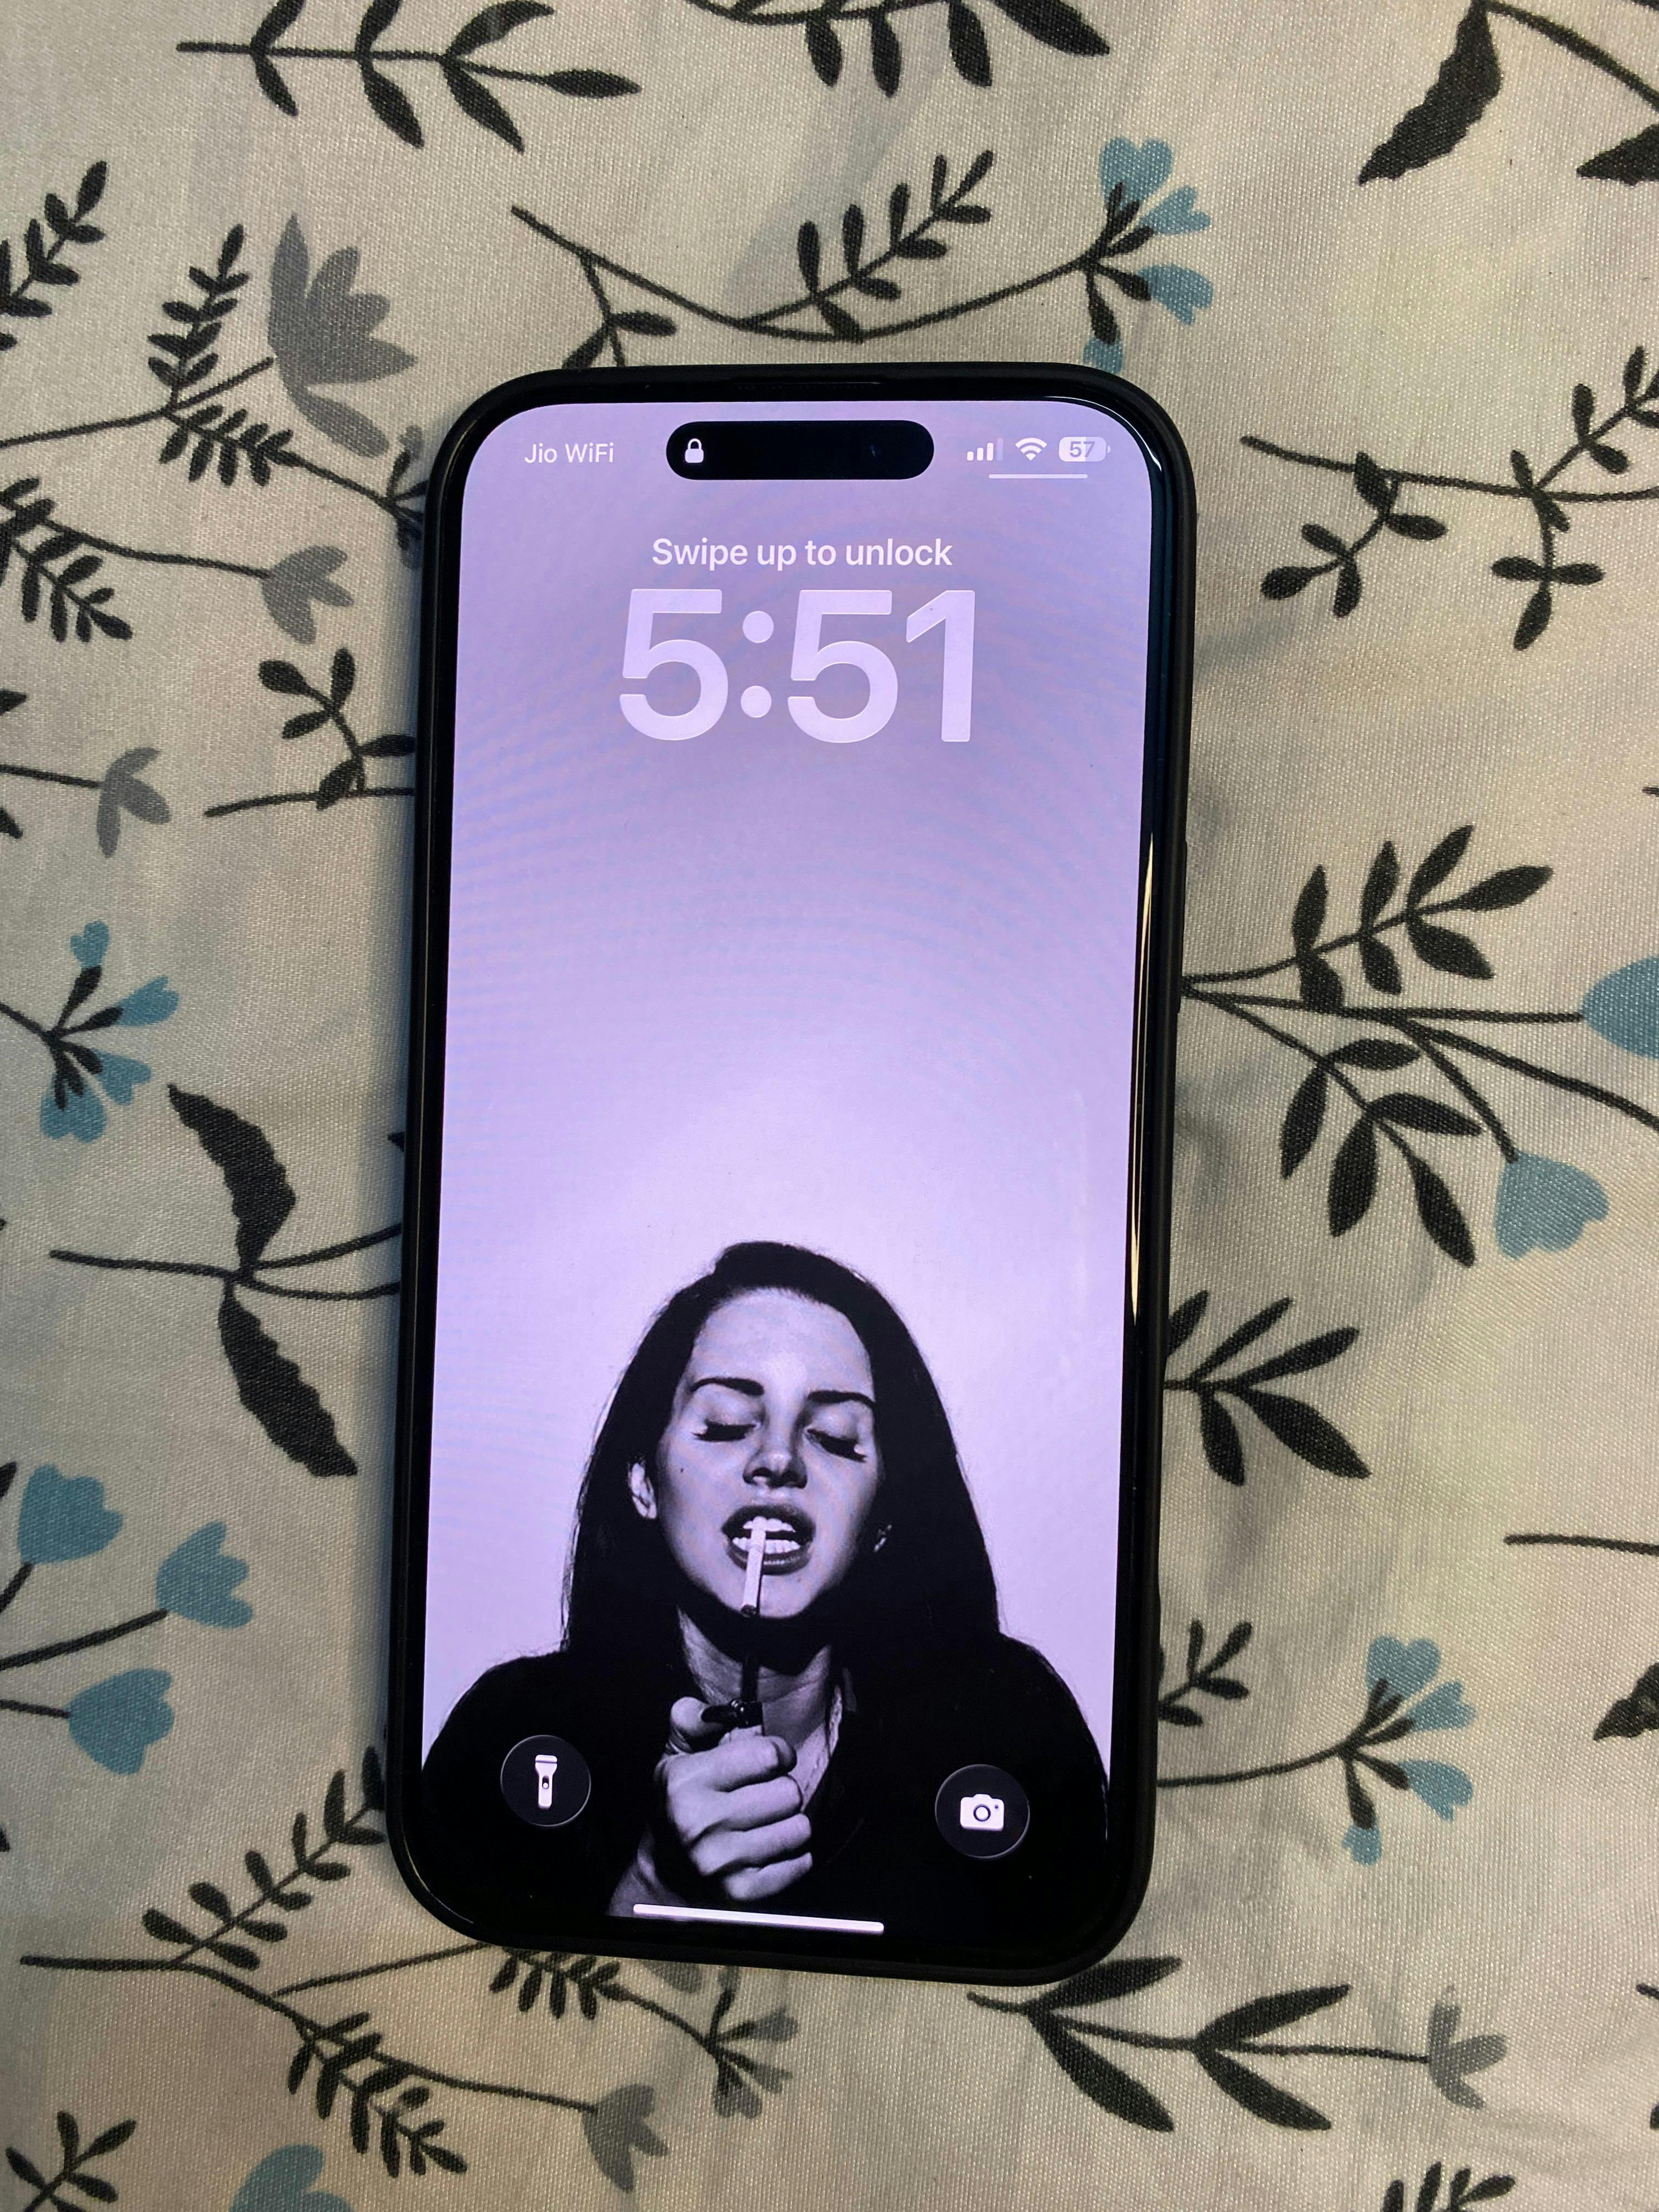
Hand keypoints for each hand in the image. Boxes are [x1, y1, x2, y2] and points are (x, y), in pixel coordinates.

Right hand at [654, 1698, 811, 1902]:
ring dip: (790, 1823)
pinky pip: (799, 1865)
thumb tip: (718, 1709)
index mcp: (685, 1782)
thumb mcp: (676, 1756)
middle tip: (766, 1795)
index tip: (772, 1761)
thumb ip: (693, 1720)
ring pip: (798, 1828)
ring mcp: (719, 1862)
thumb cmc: (680, 1804)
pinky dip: (794, 1857)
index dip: (778, 1753)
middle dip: (783, 1790)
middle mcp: (699, 1823)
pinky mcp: (740, 1892)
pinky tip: (772, 1849)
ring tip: (769, 1822)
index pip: (767, 1755)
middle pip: (788, 1792)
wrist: (664, 1873)